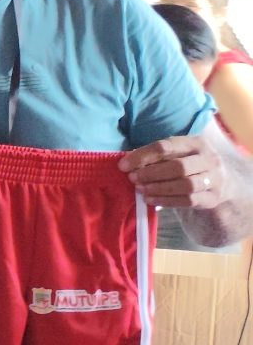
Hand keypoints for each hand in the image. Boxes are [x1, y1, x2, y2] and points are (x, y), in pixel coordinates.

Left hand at [123, 130, 238, 209]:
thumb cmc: (188, 165)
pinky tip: (150, 200)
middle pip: (178, 166)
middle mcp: (208, 159)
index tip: (123, 165)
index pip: (166, 146)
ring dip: (159, 188)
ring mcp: (214, 179)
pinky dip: (167, 201)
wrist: (221, 183)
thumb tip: (127, 162)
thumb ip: (156, 156)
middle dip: (151, 173)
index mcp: (196, 143)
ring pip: (185, 185)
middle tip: (132, 178)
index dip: (142, 156)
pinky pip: (188, 201)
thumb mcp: (178, 154)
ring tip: (140, 190)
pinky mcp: (212, 197)